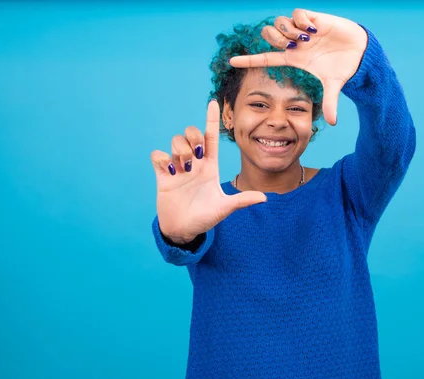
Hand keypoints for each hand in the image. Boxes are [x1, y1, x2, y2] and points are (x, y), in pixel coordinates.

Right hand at [150, 101, 266, 243]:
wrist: (184, 230)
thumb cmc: (205, 218)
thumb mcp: (224, 208)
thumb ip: (242, 201)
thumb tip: (265, 198)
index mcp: (210, 166)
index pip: (211, 137)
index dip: (211, 119)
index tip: (213, 102)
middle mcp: (194, 163)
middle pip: (191, 133)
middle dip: (193, 138)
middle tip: (195, 158)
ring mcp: (177, 168)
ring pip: (175, 141)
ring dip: (180, 152)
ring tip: (183, 170)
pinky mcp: (162, 175)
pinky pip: (157, 155)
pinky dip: (162, 159)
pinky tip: (169, 172)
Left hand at [229, 9, 367, 125]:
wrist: (360, 51)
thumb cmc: (344, 67)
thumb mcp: (333, 86)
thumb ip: (330, 103)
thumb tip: (333, 123)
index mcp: (294, 59)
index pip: (266, 59)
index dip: (249, 60)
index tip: (231, 62)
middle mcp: (295, 43)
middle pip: (269, 35)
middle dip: (274, 39)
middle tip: (290, 46)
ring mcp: (303, 30)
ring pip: (280, 22)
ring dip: (288, 30)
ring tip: (304, 39)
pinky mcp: (314, 18)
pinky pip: (297, 13)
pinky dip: (301, 21)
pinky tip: (313, 30)